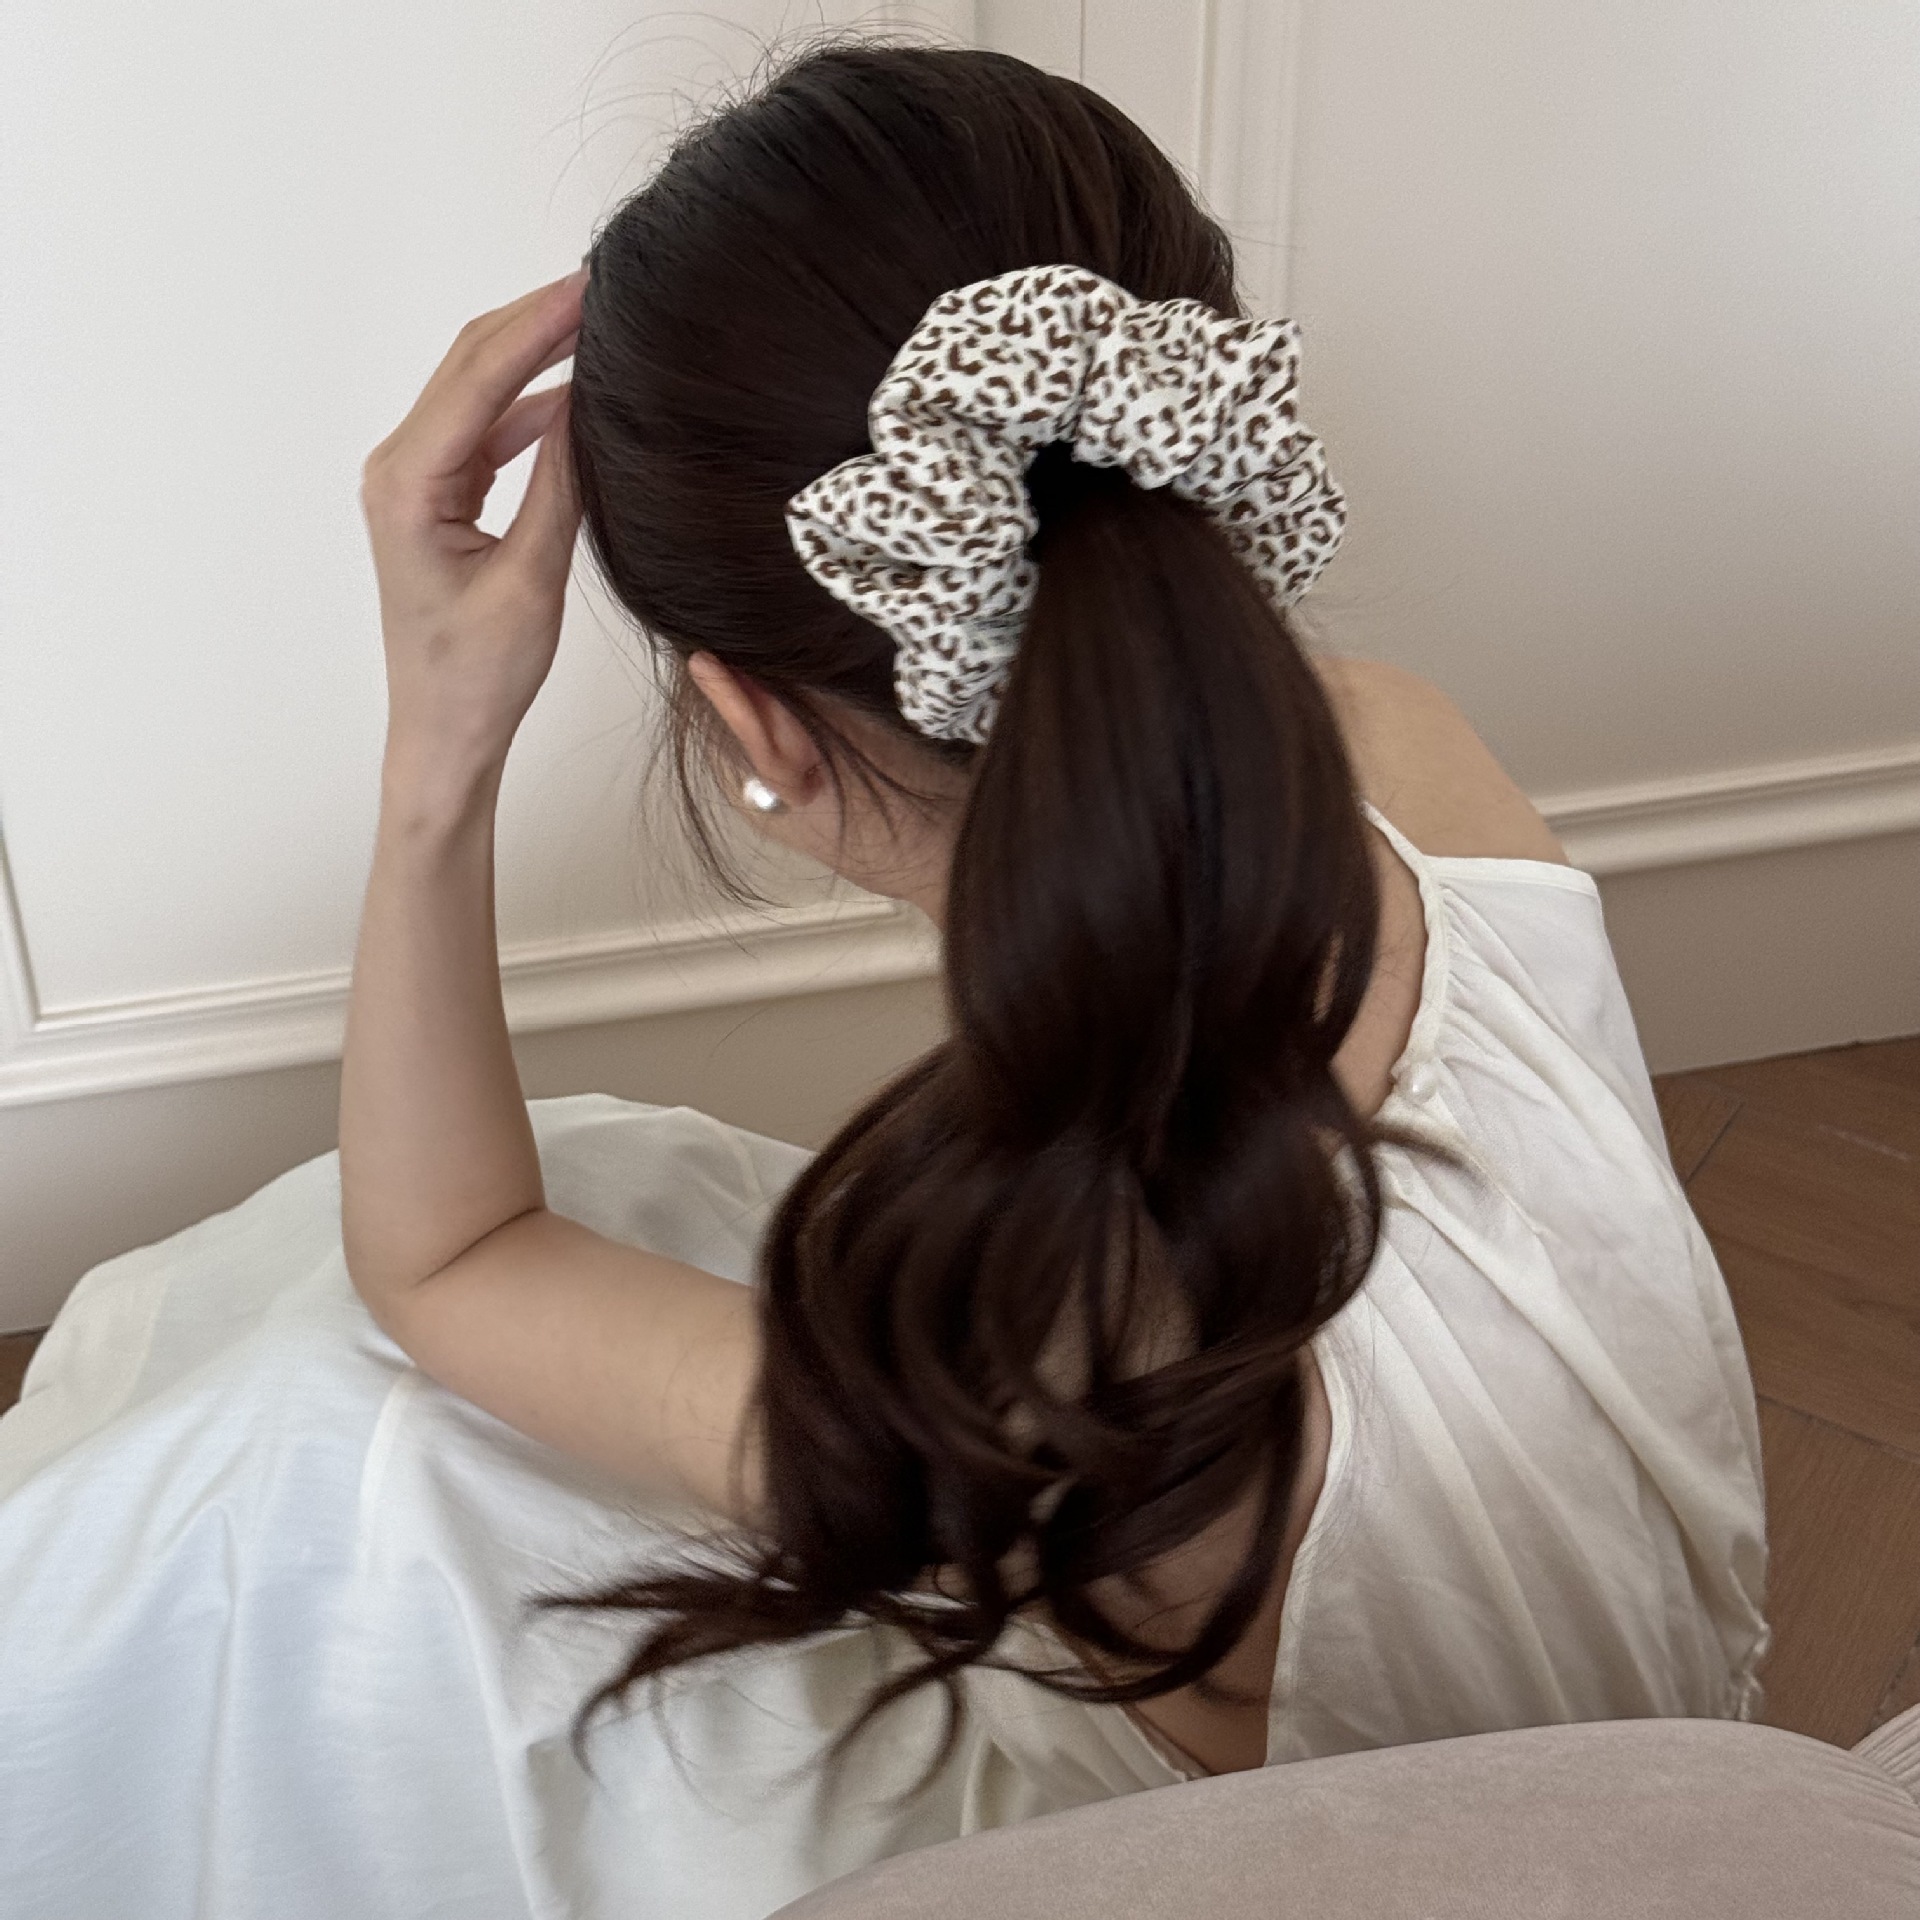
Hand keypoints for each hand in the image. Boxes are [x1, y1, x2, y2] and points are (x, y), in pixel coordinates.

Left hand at [359, 269, 585, 772]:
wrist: (445, 730)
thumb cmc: (478, 675)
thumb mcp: (533, 577)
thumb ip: (560, 482)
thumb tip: (585, 400)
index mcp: (407, 483)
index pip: (480, 375)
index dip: (540, 324)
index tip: (594, 287)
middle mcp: (398, 467)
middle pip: (470, 363)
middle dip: (536, 319)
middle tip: (605, 286)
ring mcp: (414, 477)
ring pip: (478, 387)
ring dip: (534, 352)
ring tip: (598, 325)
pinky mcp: (437, 493)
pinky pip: (486, 427)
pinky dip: (530, 402)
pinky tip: (576, 391)